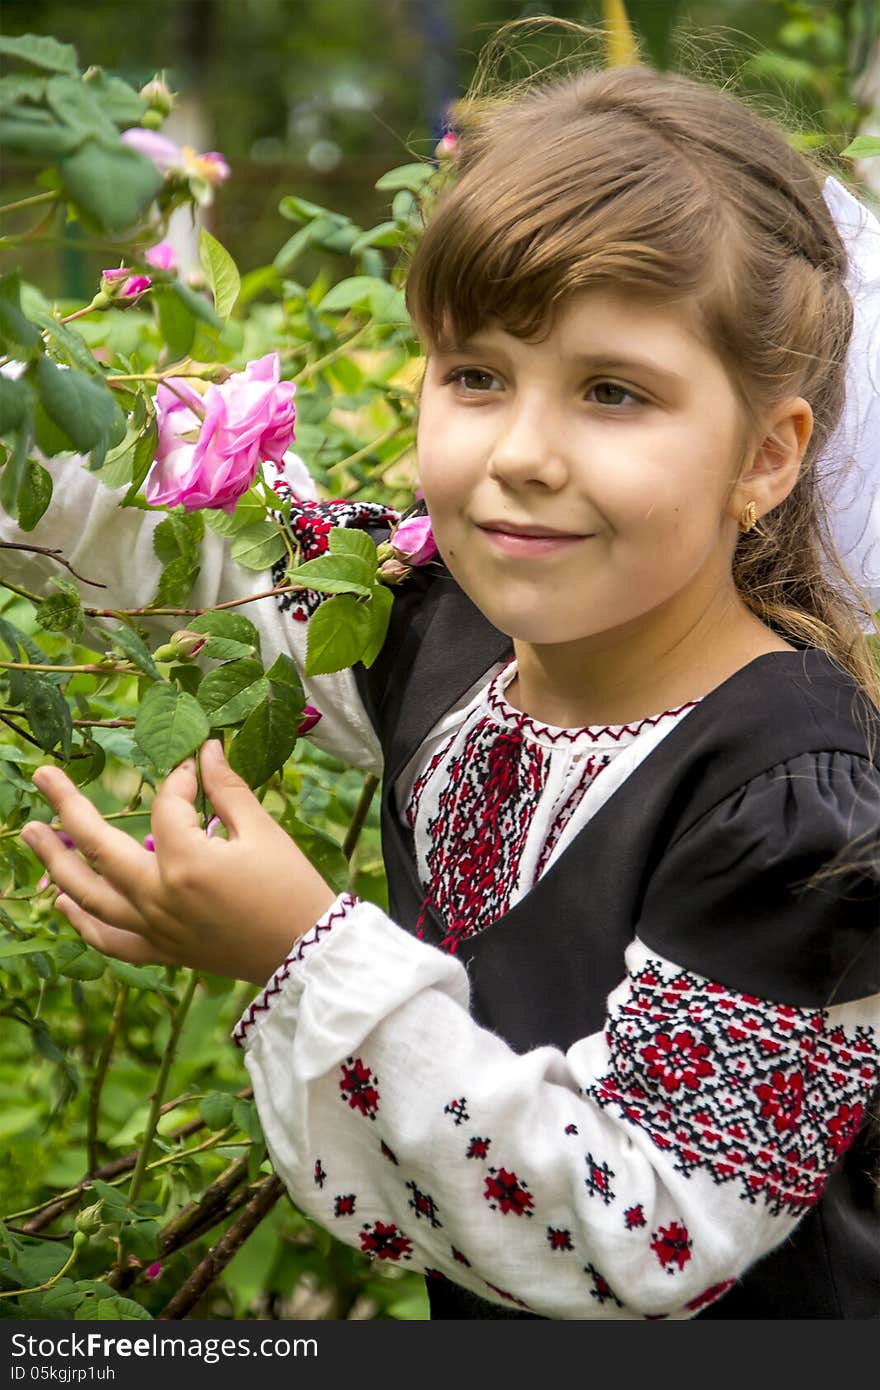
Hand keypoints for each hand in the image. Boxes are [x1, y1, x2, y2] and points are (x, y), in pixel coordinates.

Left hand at [20, 739, 337, 983]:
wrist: (310, 954)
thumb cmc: (293, 888)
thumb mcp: (265, 831)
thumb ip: (228, 789)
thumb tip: (207, 749)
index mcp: (187, 862)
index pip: (166, 806)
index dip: (181, 779)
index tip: (197, 766)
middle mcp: (159, 896)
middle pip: (100, 847)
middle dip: (68, 805)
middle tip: (43, 775)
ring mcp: (156, 928)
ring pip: (90, 896)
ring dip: (55, 863)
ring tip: (30, 833)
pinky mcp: (164, 950)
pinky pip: (110, 940)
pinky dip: (82, 922)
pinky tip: (61, 901)